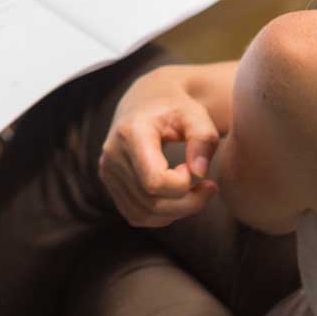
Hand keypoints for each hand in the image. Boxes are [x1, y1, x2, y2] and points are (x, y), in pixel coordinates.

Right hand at [99, 65, 220, 226]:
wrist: (146, 100)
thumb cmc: (175, 107)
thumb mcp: (196, 114)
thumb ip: (203, 138)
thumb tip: (199, 173)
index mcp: (130, 133)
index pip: (155, 181)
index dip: (183, 185)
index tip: (197, 169)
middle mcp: (112, 154)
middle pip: (151, 202)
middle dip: (188, 203)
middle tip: (209, 188)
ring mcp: (107, 170)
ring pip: (144, 214)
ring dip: (176, 211)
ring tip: (195, 191)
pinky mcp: (109, 182)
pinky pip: (136, 215)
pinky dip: (161, 215)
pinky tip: (177, 196)